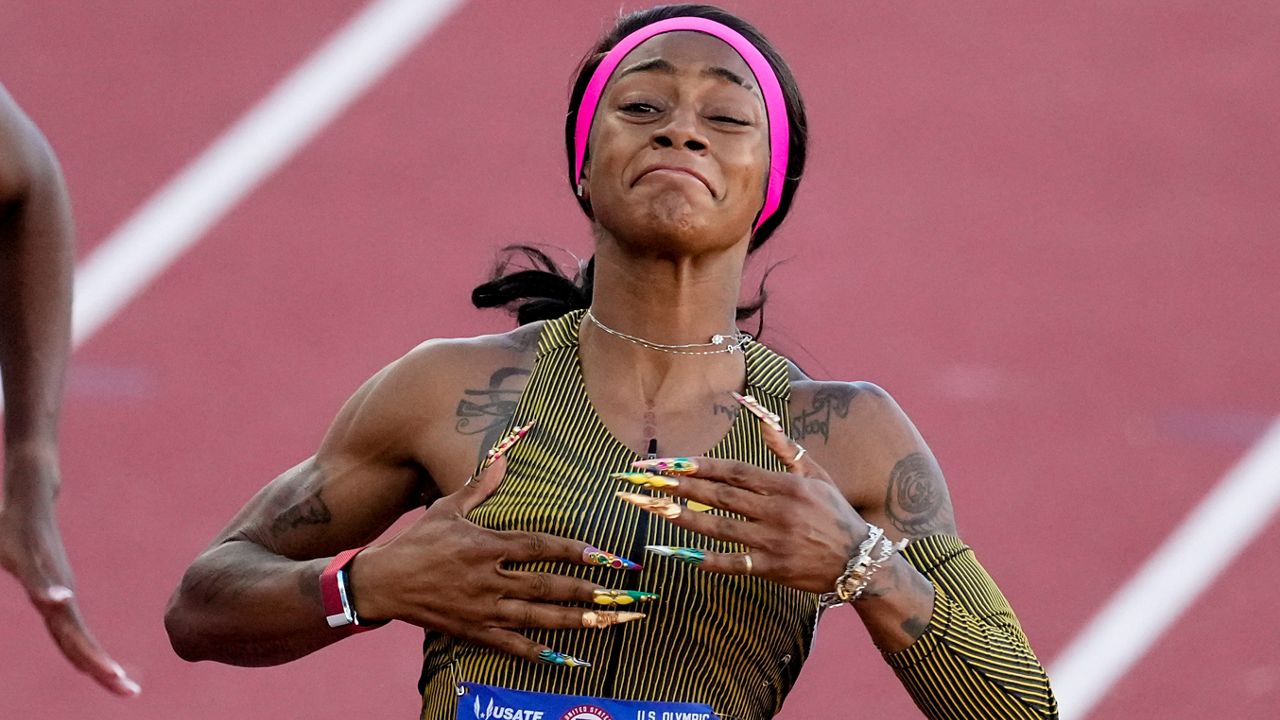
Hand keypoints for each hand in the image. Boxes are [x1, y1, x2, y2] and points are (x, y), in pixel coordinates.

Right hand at [0, 455, 140, 696]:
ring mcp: (43, 571)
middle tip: (128, 691)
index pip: (77, 643)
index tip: (126, 690)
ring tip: (102, 668)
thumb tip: (52, 604)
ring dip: (79, 641)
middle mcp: (55, 588)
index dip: (98, 668)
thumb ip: (40, 588)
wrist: (31, 486)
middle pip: (76, 637)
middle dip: (100, 666)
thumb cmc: (25, 529)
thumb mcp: (27, 568)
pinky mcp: (31, 551)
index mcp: (55, 597)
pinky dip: (48, 590)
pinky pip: (38, 576)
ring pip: (61, 613)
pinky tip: (59, 600)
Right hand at [353, 451, 648, 665]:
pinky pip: (509, 644)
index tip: (604, 555)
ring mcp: (481, 609)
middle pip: (545, 587)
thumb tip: (503, 456)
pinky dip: (536, 651)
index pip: (539, 548)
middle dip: (585, 592)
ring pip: (534, 618)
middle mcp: (488, 579)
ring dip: (571, 621)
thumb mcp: (448, 508)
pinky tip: (562, 656)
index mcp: (486, 546)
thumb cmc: (418, 541)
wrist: (384, 582)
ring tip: (603, 623)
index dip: (574, 551)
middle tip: (618, 595)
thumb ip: (480, 486)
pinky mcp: (472, 630)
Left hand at [618, 420, 869, 593]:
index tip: (667, 460)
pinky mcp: (772, 569)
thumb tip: (761, 417)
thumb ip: (785, 447)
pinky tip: (675, 552)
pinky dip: (704, 559)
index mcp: (785, 485)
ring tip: (650, 507)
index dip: (699, 465)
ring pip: (719, 527)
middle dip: (678, 485)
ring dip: (682, 517)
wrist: (860, 560)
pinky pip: (732, 563)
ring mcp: (772, 541)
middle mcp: (776, 511)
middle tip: (642, 479)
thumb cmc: (835, 513)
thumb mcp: (817, 474)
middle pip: (719, 495)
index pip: (733, 471)